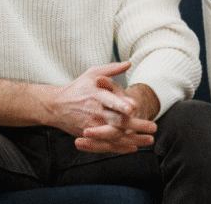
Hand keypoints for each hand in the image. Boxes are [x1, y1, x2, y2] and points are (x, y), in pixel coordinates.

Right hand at [42, 61, 157, 153]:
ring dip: (133, 139)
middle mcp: (95, 111)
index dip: (121, 105)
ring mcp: (92, 126)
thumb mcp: (92, 74)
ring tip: (149, 140)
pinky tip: (134, 148)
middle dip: (136, 124)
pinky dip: (120, 147)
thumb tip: (129, 63)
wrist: (57, 106)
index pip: (110, 101)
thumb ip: (111, 70)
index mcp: (96, 95)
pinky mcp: (90, 136)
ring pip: (115, 135)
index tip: (134, 108)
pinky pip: (106, 144)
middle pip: (117, 120)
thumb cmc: (78, 88)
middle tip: (153, 126)